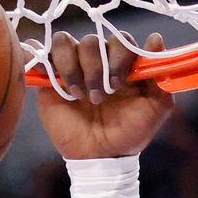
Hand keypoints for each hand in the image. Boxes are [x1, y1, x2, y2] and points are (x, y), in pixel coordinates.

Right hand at [34, 31, 172, 161]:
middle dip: (94, 69)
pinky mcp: (49, 76)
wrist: (101, 157)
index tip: (118, 83)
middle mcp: (97, 59)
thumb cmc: (129, 133)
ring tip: (78, 96)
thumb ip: (160, 78)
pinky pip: (38, 53)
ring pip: (63, 42)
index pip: (120, 39)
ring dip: (71, 68)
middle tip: (99, 98)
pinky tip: (49, 75)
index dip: (119, 56)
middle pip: (91, 41)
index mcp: (122, 63)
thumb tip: (155, 39)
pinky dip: (38, 57)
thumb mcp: (155, 110)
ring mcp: (72, 65)